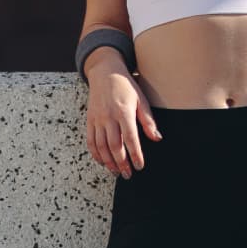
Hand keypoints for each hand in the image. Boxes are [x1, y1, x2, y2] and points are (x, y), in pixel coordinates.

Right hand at [85, 62, 162, 177]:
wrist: (105, 73)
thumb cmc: (126, 87)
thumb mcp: (141, 100)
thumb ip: (148, 121)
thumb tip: (157, 138)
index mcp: (124, 112)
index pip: (130, 138)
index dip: (135, 155)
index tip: (140, 166)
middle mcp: (109, 117)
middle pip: (114, 145)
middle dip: (122, 163)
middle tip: (128, 174)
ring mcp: (98, 119)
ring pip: (101, 146)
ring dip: (109, 162)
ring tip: (116, 172)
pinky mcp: (90, 120)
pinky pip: (91, 141)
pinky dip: (96, 154)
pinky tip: (103, 162)